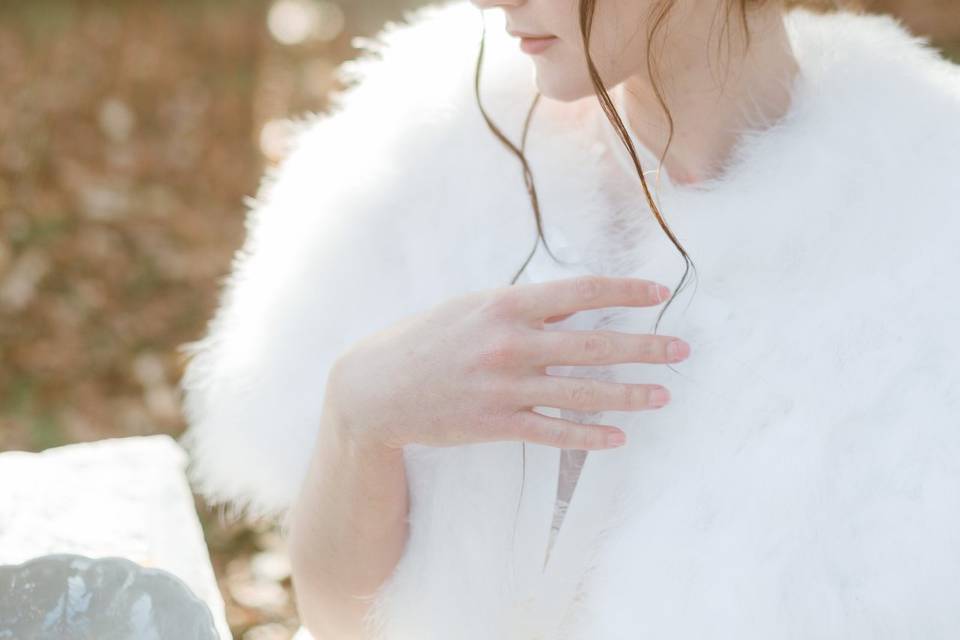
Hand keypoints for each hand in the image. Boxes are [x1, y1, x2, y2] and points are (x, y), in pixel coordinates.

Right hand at [326, 275, 690, 451]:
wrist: (375, 388)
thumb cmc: (426, 339)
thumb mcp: (473, 308)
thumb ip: (523, 306)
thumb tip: (577, 303)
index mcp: (505, 305)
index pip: (580, 292)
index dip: (625, 292)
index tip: (660, 293)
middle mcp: (510, 343)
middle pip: (594, 345)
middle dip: (645, 347)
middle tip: (682, 350)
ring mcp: (503, 386)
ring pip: (582, 392)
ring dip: (630, 394)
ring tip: (664, 395)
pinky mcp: (495, 424)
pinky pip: (553, 431)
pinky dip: (589, 435)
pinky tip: (618, 437)